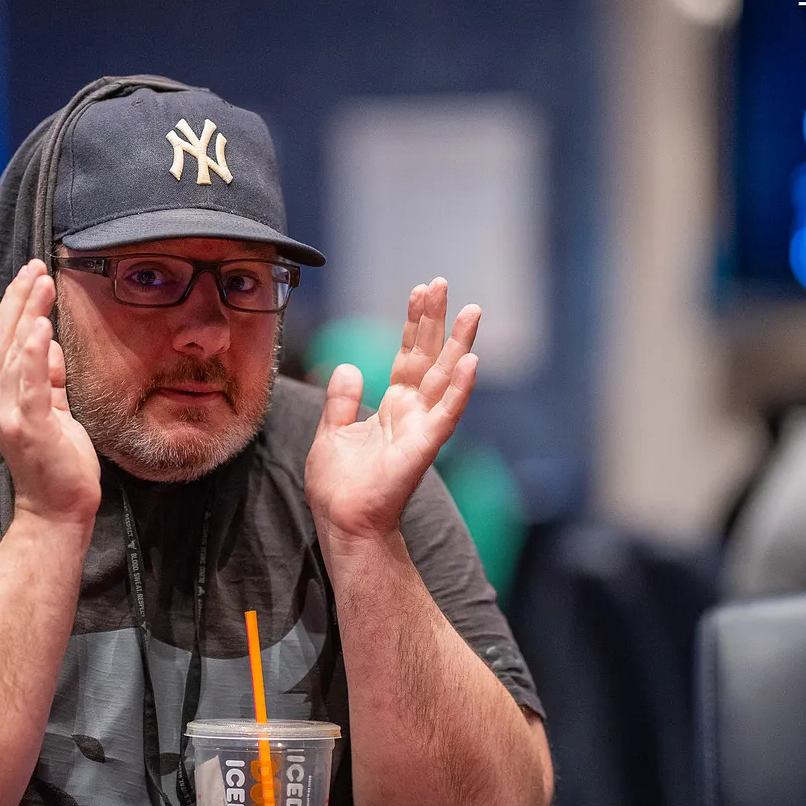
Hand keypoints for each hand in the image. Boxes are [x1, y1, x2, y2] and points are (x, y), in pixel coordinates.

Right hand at [0, 259, 100, 526]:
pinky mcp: (30, 427)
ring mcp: (11, 414)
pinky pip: (31, 384)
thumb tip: (54, 346)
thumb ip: (49, 379)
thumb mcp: (54, 410)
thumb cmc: (57, 461)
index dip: (16, 303)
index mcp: (3, 393)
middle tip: (39, 265)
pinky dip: (35, 355)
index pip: (5, 338)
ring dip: (29, 315)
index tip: (33, 272)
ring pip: (15, 353)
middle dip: (21, 298)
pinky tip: (42, 328)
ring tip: (43, 283)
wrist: (57, 510)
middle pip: (5, 337)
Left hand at [305, 278, 479, 543]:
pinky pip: (446, 414)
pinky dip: (460, 389)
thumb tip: (349, 367)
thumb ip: (342, 400)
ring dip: (460, 344)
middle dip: (435, 320)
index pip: (407, 355)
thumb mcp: (331, 432)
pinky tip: (471, 361)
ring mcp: (421, 429)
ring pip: (445, 378)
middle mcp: (412, 412)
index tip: (421, 291)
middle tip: (441, 283)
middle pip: (428, 357)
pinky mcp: (423, 448)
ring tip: (473, 311)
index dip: (414, 323)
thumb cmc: (339, 486)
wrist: (342, 522)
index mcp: (392, 406)